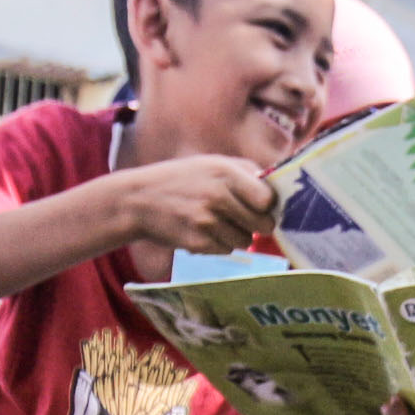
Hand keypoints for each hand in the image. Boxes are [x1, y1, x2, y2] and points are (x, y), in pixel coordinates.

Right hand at [114, 154, 276, 254]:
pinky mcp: (198, 242)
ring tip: (214, 222)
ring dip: (235, 235)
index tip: (259, 206)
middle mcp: (219, 196)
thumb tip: (277, 190)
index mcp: (226, 172)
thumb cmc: (180, 180)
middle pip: (263, 224)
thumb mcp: (211, 164)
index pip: (268, 198)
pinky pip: (225, 250)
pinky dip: (217, 244)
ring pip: (245, 241)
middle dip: (257, 225)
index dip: (267, 205)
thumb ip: (245, 172)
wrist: (138, 200)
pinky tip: (200, 231)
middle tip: (241, 219)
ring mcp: (208, 221)